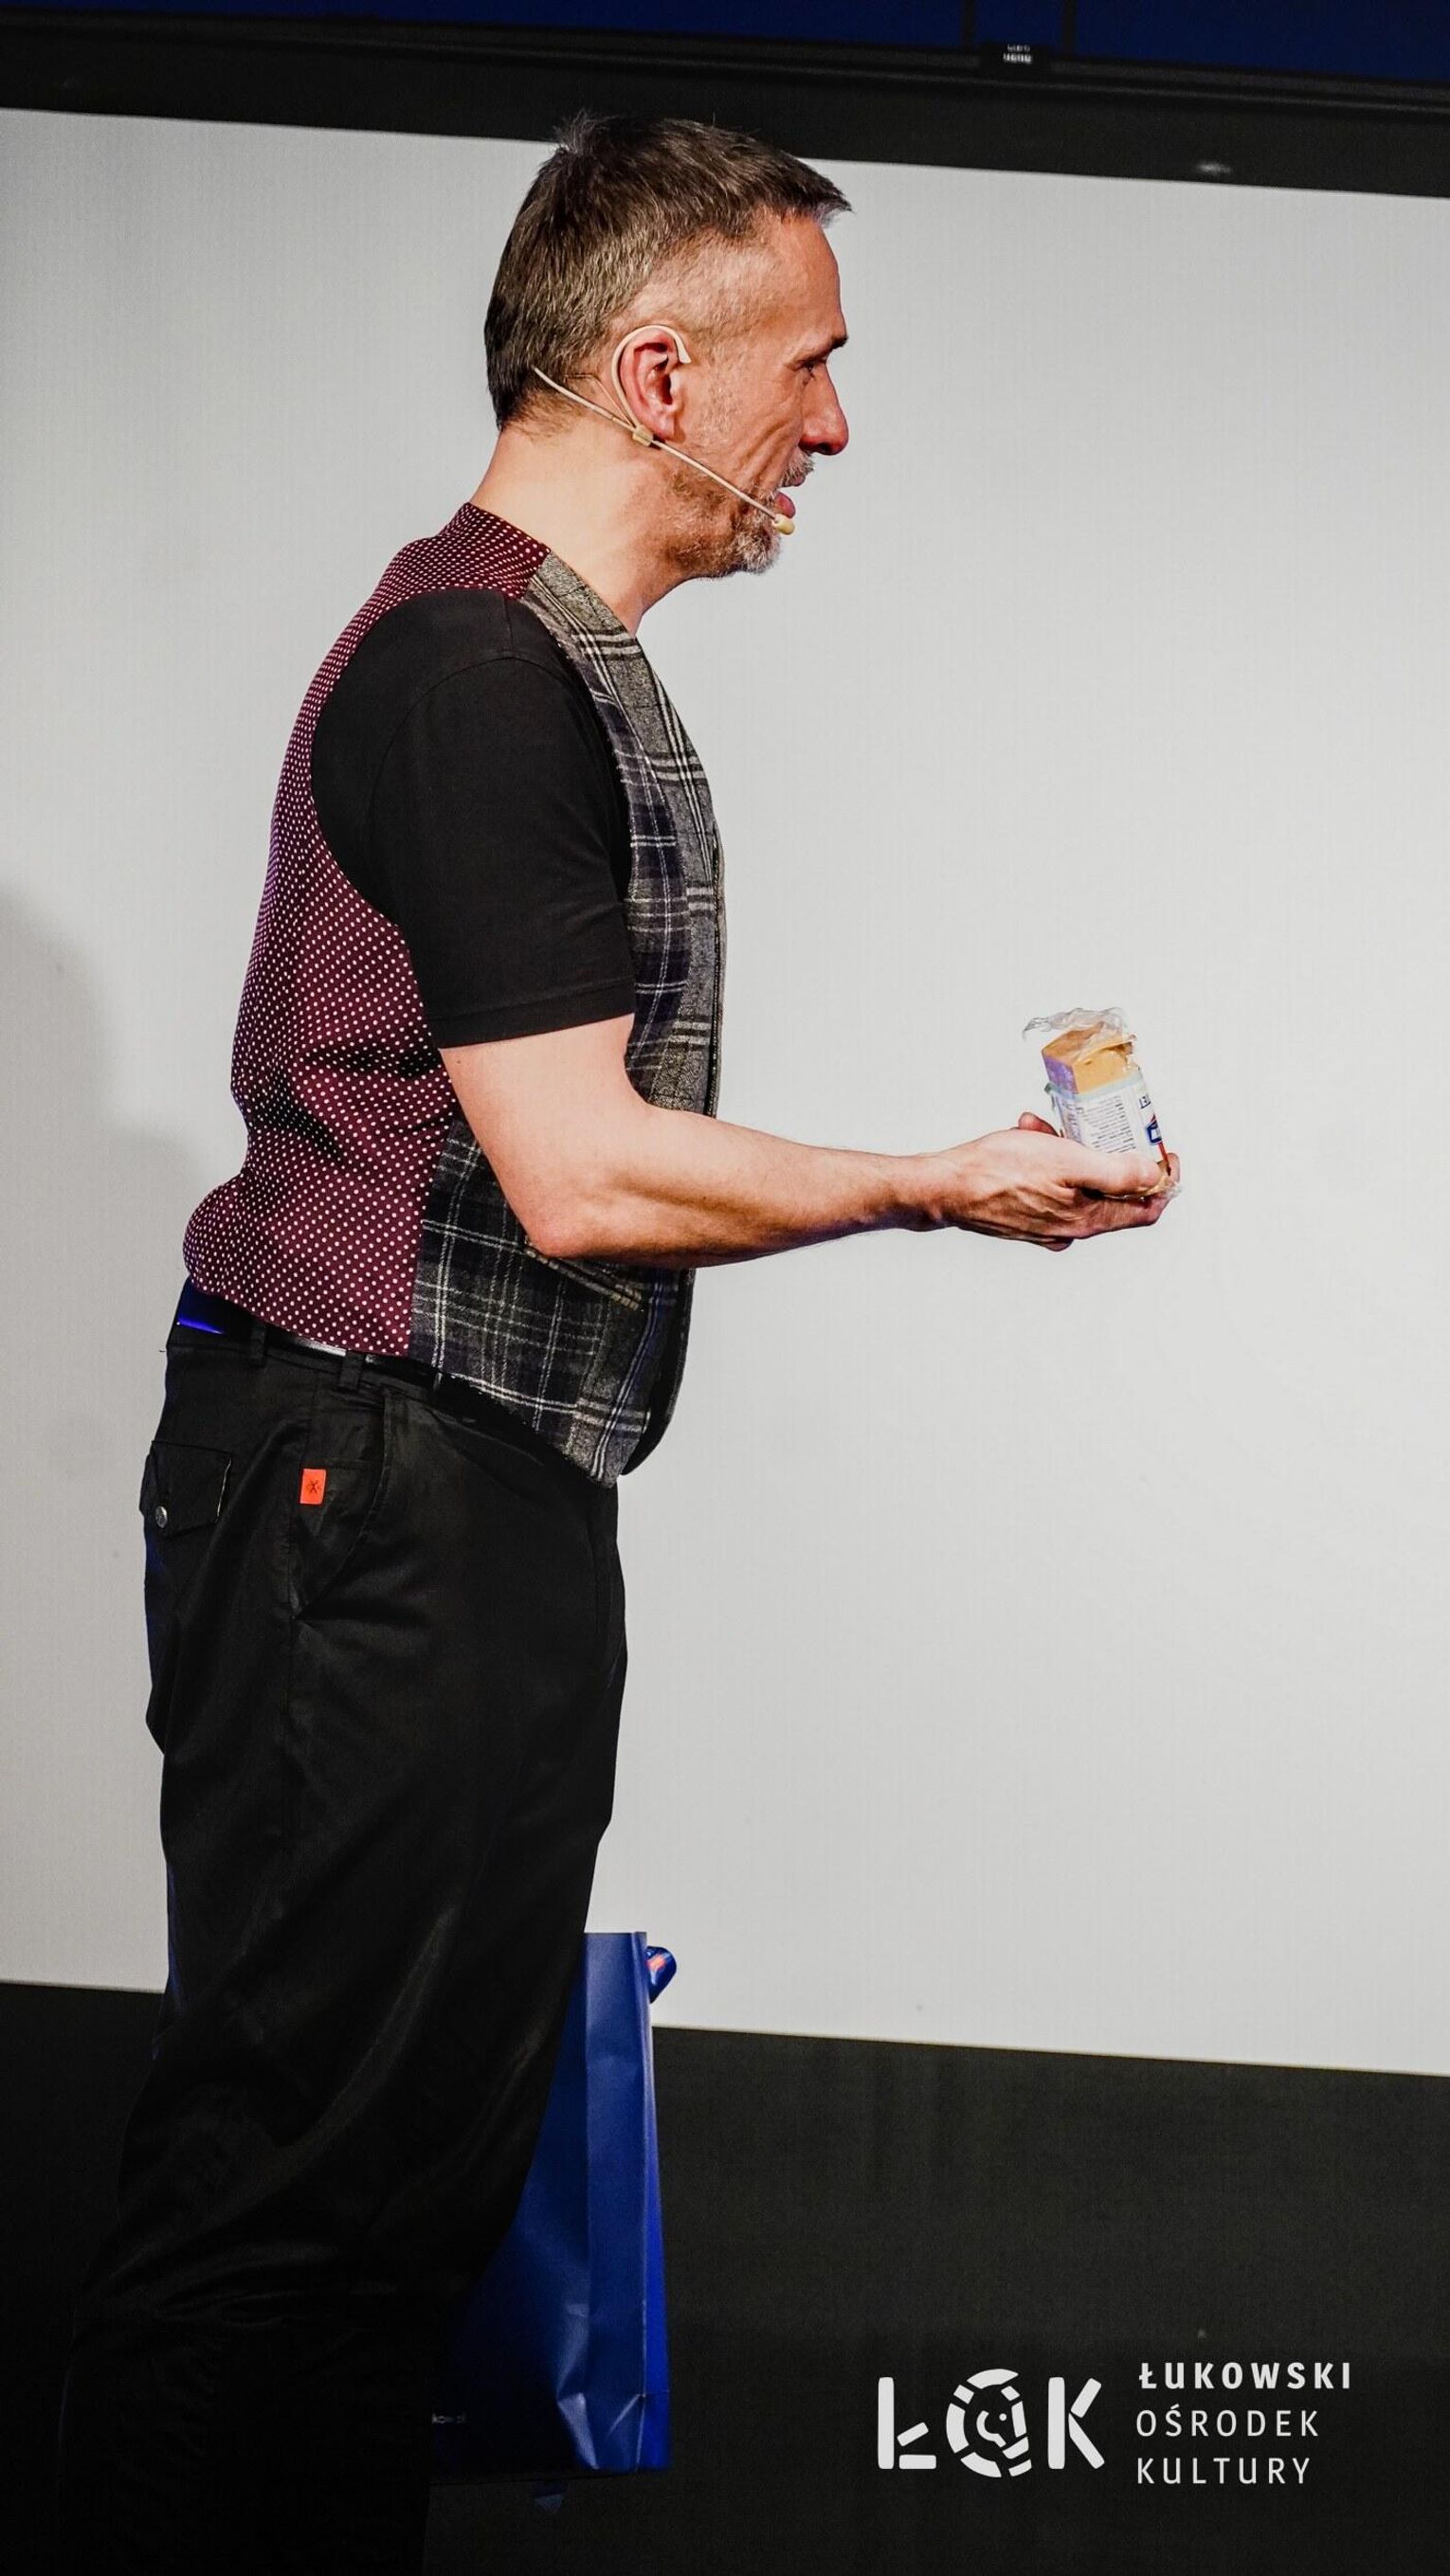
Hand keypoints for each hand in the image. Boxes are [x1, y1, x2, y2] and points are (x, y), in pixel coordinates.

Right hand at [926, 1111, 1180, 1251]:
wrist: (947, 1188)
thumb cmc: (999, 1172)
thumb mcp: (1067, 1160)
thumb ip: (1116, 1173)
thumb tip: (1154, 1178)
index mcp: (1089, 1218)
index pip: (1147, 1208)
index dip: (1163, 1180)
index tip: (1163, 1154)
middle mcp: (1072, 1228)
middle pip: (1114, 1194)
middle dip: (1109, 1154)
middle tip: (1099, 1128)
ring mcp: (1048, 1225)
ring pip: (1079, 1185)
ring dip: (1072, 1151)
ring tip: (1049, 1128)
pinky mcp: (1027, 1216)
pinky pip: (1051, 1186)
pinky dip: (1048, 1160)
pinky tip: (1029, 1138)